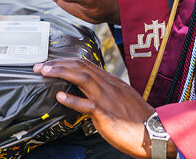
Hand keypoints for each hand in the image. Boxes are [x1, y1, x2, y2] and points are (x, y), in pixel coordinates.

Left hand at [36, 58, 174, 157]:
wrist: (155, 133)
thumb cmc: (138, 121)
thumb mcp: (121, 101)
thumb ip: (105, 94)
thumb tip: (88, 94)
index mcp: (112, 82)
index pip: (86, 64)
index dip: (66, 62)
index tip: (51, 63)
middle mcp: (109, 86)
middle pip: (81, 67)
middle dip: (58, 63)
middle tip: (40, 65)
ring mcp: (108, 98)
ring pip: (82, 78)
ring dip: (60, 73)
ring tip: (45, 72)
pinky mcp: (106, 114)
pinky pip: (87, 105)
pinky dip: (72, 99)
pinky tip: (60, 96)